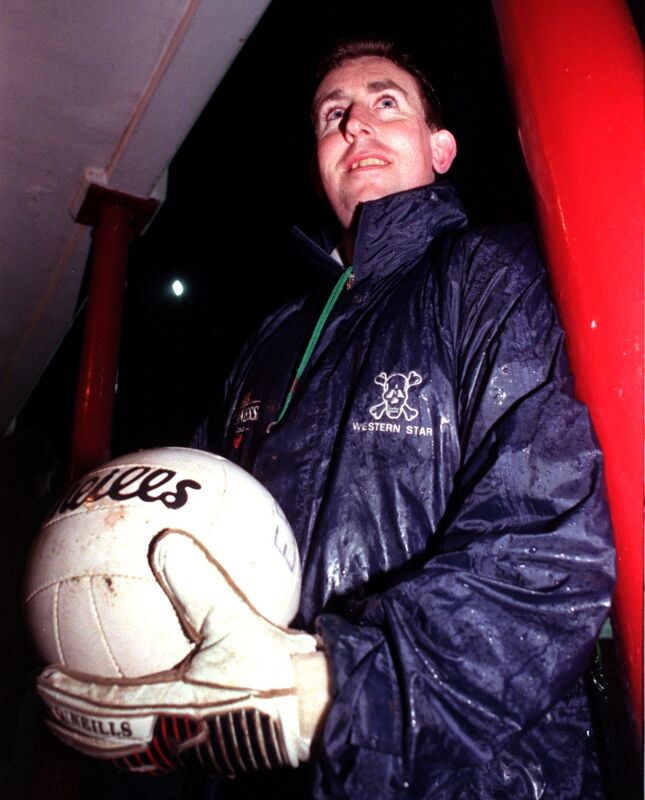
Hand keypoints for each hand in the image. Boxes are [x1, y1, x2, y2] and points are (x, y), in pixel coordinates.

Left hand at [36, 528, 318, 774]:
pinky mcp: (216, 744)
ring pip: (134, 747)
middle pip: (109, 739)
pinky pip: (163, 743)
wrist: (314, 711)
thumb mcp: (234, 619)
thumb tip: (166, 542)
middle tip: (53, 707)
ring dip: (105, 733)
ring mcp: (195, 744)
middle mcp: (175, 732)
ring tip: (91, 719)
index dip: (68, 695)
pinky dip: (140, 732)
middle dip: (76, 724)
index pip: (102, 706)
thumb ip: (198, 582)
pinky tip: (157, 712)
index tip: (44, 680)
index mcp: (170, 707)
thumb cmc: (276, 675)